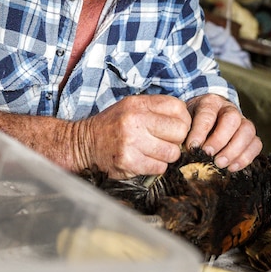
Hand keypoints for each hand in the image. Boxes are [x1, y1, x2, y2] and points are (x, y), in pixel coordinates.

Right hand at [75, 94, 190, 178]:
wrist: (84, 143)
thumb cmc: (112, 125)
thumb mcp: (131, 107)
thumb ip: (157, 110)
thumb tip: (186, 123)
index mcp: (138, 103)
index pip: (179, 109)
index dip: (183, 121)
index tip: (175, 129)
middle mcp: (136, 120)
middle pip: (180, 132)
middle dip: (177, 140)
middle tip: (166, 143)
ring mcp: (132, 141)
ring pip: (172, 153)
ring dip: (167, 156)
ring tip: (154, 153)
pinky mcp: (129, 161)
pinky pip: (159, 167)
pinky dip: (156, 167)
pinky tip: (145, 161)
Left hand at [184, 94, 260, 171]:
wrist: (206, 116)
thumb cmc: (193, 121)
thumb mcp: (185, 120)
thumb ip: (185, 131)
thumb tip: (185, 150)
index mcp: (210, 102)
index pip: (207, 113)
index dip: (200, 131)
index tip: (192, 147)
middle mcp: (229, 109)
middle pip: (232, 119)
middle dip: (220, 139)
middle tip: (208, 155)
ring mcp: (243, 121)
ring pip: (247, 131)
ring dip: (234, 150)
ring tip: (220, 164)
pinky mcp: (251, 135)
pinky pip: (256, 144)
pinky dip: (246, 157)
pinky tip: (232, 167)